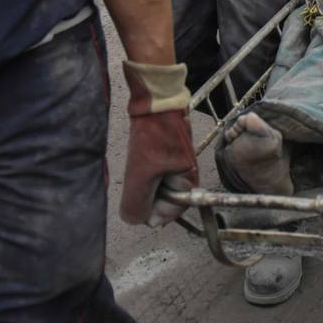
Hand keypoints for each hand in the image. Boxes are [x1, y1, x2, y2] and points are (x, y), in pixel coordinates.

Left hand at [120, 61, 198, 226]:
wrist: (156, 101)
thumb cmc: (154, 136)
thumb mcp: (142, 174)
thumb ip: (138, 203)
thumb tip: (135, 220)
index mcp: (187, 184)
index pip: (169, 214)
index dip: (151, 212)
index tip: (138, 200)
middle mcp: (185, 177)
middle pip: (162, 201)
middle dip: (146, 194)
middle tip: (136, 179)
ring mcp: (175, 166)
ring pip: (155, 187)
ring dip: (142, 182)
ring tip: (137, 166)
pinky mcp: (166, 156)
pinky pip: (152, 174)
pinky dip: (143, 172)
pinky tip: (138, 160)